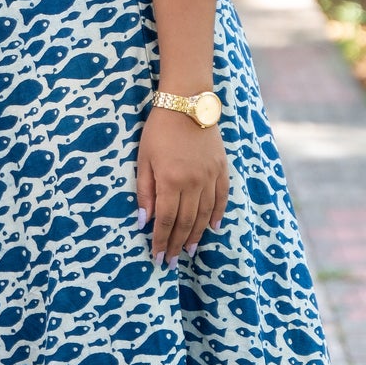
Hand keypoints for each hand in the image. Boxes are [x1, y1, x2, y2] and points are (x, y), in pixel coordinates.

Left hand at [135, 106, 229, 266]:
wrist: (187, 103)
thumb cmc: (159, 130)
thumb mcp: (144, 159)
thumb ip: (145, 191)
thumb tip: (144, 221)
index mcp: (171, 181)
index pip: (166, 221)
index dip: (160, 241)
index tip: (157, 256)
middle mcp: (193, 183)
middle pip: (186, 223)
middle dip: (176, 244)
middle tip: (170, 261)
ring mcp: (210, 177)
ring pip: (205, 215)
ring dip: (196, 235)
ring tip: (188, 250)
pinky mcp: (221, 169)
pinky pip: (221, 198)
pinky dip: (217, 215)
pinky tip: (212, 228)